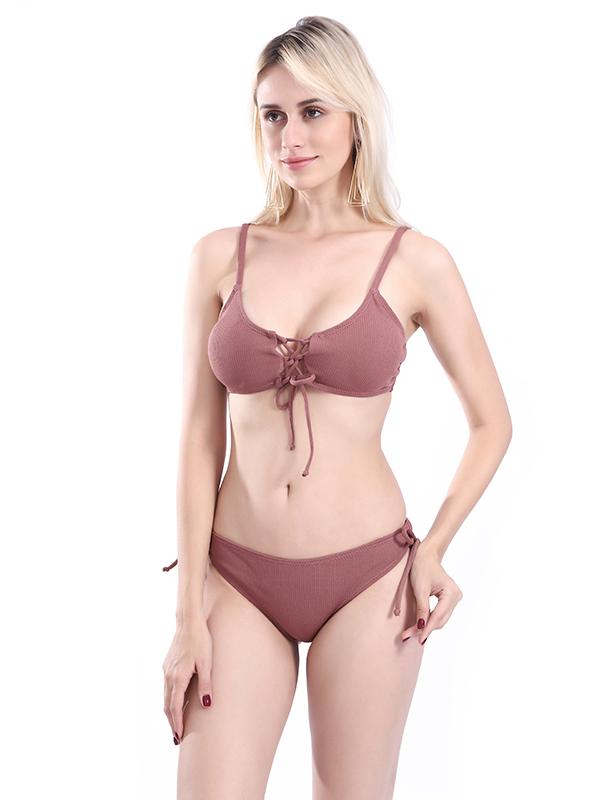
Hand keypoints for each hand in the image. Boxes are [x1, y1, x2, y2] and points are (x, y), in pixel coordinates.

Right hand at [162, 616, 213, 743]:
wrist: (189, 622)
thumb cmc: (200, 640)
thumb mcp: (207, 663)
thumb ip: (206, 684)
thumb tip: (207, 705)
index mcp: (178, 677)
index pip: (174, 707)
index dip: (177, 723)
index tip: (178, 737)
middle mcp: (168, 676)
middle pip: (166, 705)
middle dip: (171, 722)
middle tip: (176, 737)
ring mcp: (166, 670)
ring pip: (164, 697)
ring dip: (169, 712)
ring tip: (175, 724)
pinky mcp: (167, 665)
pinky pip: (166, 687)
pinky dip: (168, 699)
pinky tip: (175, 701)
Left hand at [401, 542, 462, 643]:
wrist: (427, 555)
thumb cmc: (422, 567)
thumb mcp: (419, 589)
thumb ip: (422, 609)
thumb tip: (421, 628)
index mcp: (451, 593)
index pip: (438, 616)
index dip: (427, 629)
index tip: (418, 640)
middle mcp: (456, 597)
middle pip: (440, 620)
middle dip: (424, 629)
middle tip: (407, 636)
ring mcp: (454, 599)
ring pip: (440, 619)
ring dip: (426, 626)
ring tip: (410, 633)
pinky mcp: (449, 600)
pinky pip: (439, 614)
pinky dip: (429, 619)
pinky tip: (419, 625)